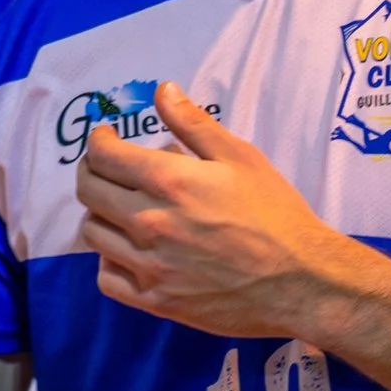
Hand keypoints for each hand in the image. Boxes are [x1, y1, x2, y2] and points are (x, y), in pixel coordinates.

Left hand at [76, 82, 374, 340]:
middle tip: (109, 168)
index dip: (99, 141)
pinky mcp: (155, 301)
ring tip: (122, 208)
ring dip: (101, 214)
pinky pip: (106, 278)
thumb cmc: (275, 213)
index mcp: (169, 182)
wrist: (300, 281)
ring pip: (93, 233)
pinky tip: (128, 250)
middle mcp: (149, 223)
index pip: (103, 155)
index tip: (107, 138)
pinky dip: (109, 261)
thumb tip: (162, 90)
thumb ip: (193, 123)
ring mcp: (149, 266)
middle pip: (90, 192)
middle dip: (92, 171)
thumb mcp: (240, 157)